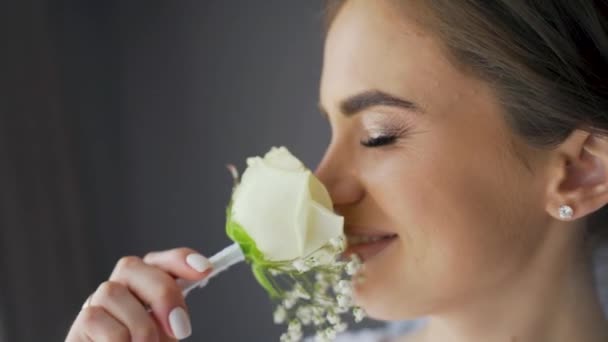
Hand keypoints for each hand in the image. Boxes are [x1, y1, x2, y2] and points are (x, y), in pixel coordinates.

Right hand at [65, 248, 211, 340]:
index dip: (180, 259)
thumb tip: (201, 272)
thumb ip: (177, 312)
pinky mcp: (79, 326)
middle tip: (180, 329)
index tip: (205, 269)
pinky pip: (95, 318)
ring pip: (112, 292)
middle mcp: (119, 289)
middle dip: (161, 293)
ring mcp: (96, 305)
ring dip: (140, 326)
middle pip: (131, 266)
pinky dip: (119, 340)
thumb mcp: (167, 334)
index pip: (160, 261)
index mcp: (144, 287)